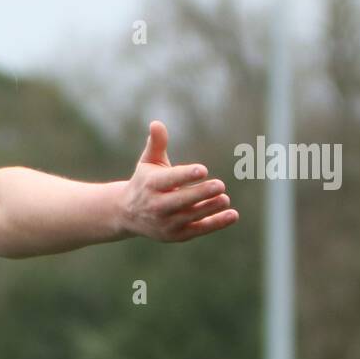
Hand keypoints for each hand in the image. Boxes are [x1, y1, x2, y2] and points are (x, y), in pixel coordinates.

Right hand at [119, 121, 238, 241]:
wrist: (126, 214)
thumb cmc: (144, 182)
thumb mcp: (148, 162)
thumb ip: (156, 144)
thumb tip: (156, 123)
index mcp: (150, 185)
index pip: (169, 180)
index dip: (186, 175)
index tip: (203, 169)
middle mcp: (155, 206)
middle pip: (180, 201)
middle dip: (200, 193)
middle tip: (220, 185)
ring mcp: (165, 223)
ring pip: (190, 216)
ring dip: (209, 208)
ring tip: (225, 198)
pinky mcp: (175, 235)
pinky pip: (198, 229)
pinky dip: (215, 223)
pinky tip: (232, 215)